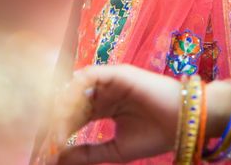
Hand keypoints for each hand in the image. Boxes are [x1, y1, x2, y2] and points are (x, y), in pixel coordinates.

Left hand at [51, 65, 181, 164]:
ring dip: (65, 104)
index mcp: (106, 108)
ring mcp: (111, 82)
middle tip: (46, 134)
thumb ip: (87, 152)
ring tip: (57, 124)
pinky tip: (70, 109)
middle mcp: (105, 93)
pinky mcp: (118, 73)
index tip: (47, 147)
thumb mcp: (116, 149)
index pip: (75, 116)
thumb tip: (58, 158)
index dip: (60, 130)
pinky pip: (90, 76)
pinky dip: (77, 89)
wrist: (184, 122)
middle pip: (72, 101)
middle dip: (57, 117)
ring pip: (78, 87)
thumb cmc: (156, 135)